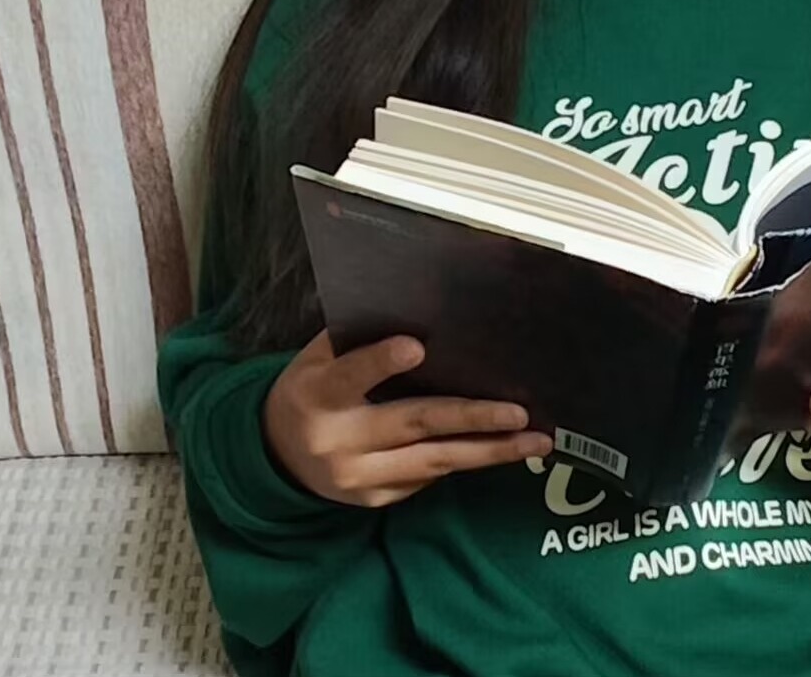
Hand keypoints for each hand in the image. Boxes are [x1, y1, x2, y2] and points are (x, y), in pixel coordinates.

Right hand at [263, 330, 552, 507]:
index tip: (416, 347)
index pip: (350, 375)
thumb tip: (421, 311)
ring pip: (433, 462)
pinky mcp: (374, 500)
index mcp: (318, 395)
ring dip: (489, 452)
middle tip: (518, 413)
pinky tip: (500, 449)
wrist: (275, 453)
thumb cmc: (311, 388)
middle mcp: (337, 442)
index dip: (381, 362)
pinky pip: (426, 477)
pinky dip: (463, 460)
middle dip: (472, 418)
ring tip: (535, 443)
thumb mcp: (319, 358)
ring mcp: (357, 478)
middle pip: (413, 424)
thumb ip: (360, 340)